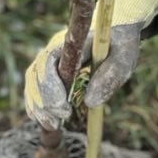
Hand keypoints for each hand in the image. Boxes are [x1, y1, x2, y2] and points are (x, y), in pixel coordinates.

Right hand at [22, 0, 157, 129]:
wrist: (115, 31)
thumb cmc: (120, 43)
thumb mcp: (124, 58)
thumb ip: (110, 76)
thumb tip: (90, 101)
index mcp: (72, 42)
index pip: (50, 60)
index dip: (51, 85)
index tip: (63, 107)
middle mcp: (56, 49)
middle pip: (36, 73)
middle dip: (44, 101)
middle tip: (59, 121)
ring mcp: (51, 59)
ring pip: (32, 81)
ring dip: (37, 105)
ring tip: (51, 125)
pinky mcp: (51, 69)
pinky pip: (35, 85)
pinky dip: (35, 103)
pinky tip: (42, 119)